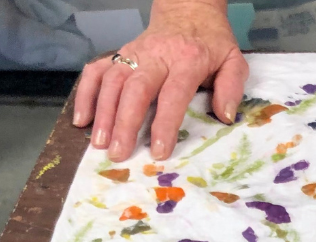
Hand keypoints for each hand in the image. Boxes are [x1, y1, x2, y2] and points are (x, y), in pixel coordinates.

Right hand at [73, 0, 248, 161]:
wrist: (188, 10)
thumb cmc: (211, 42)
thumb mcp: (233, 60)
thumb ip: (232, 88)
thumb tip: (226, 117)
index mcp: (188, 60)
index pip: (173, 95)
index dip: (164, 124)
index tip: (159, 150)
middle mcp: (156, 56)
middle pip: (136, 89)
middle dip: (125, 123)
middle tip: (118, 153)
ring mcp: (134, 53)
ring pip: (112, 82)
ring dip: (103, 113)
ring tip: (99, 143)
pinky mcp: (119, 54)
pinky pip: (96, 72)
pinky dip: (86, 94)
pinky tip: (82, 119)